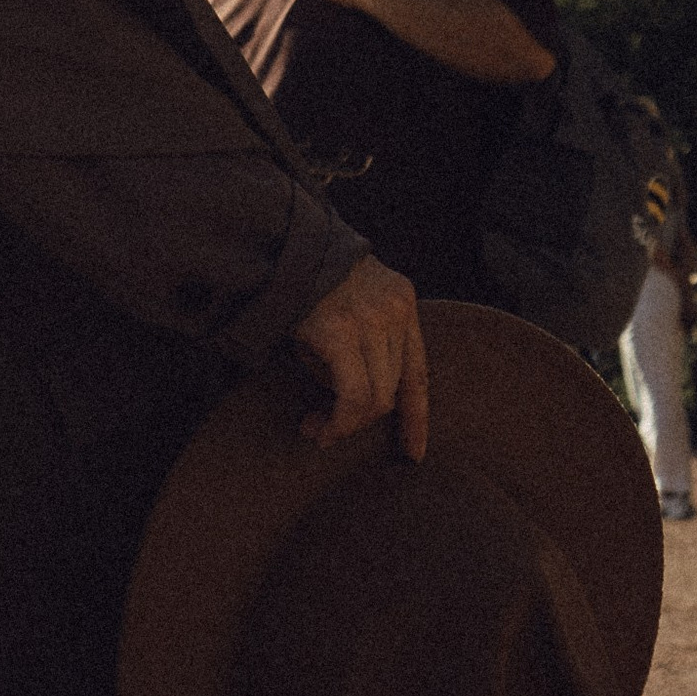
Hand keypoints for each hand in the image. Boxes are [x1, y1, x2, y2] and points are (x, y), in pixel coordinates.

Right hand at [288, 255, 427, 456]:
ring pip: (377, 398)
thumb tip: (360, 401)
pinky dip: (338, 421)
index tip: (414, 452)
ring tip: (317, 428)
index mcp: (402, 300)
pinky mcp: (341, 332)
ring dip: (347, 424)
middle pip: (395, 389)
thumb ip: (366, 339)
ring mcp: (372, 320)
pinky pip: (353, 396)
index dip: (417, 417)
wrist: (276, 243)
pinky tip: (320, 428)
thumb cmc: (305, 277)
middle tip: (328, 431)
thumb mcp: (350, 301)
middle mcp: (395, 310)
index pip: (420, 370)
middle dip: (364, 422)